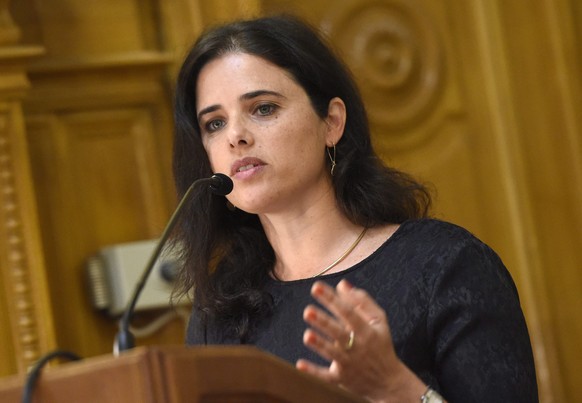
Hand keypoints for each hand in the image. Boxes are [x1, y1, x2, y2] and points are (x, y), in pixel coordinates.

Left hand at [296, 279, 425, 401]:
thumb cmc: (380, 345)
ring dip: (320, 344)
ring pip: (332, 353)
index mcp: (366, 330)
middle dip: (323, 322)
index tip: (316, 287)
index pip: (348, 312)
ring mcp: (349, 363)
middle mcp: (358, 346)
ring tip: (308, 335)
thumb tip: (342, 284)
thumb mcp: (379, 321)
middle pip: (339, 332)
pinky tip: (300, 365)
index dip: (332, 299)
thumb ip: (362, 301)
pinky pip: (326, 377)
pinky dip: (314, 372)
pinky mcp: (341, 379)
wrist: (389, 382)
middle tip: (307, 311)